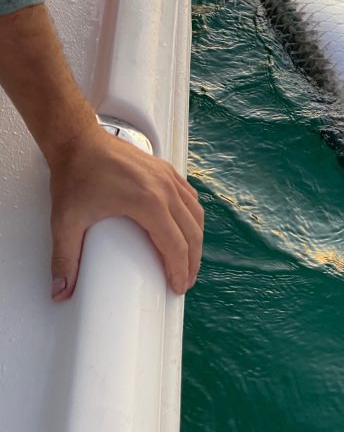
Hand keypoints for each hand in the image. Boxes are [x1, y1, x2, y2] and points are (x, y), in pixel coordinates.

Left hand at [48, 125, 203, 300]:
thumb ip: (64, 259)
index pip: (175, 245)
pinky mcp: (166, 170)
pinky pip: (190, 197)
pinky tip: (186, 226)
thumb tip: (60, 291)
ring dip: (196, 239)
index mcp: (148, 203)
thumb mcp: (66, 221)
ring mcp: (168, 177)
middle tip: (185, 280)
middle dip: (192, 261)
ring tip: (189, 258)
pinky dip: (192, 217)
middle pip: (192, 233)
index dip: (179, 270)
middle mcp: (165, 189)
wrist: (77, 140)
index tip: (177, 287)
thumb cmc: (75, 174)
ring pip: (196, 215)